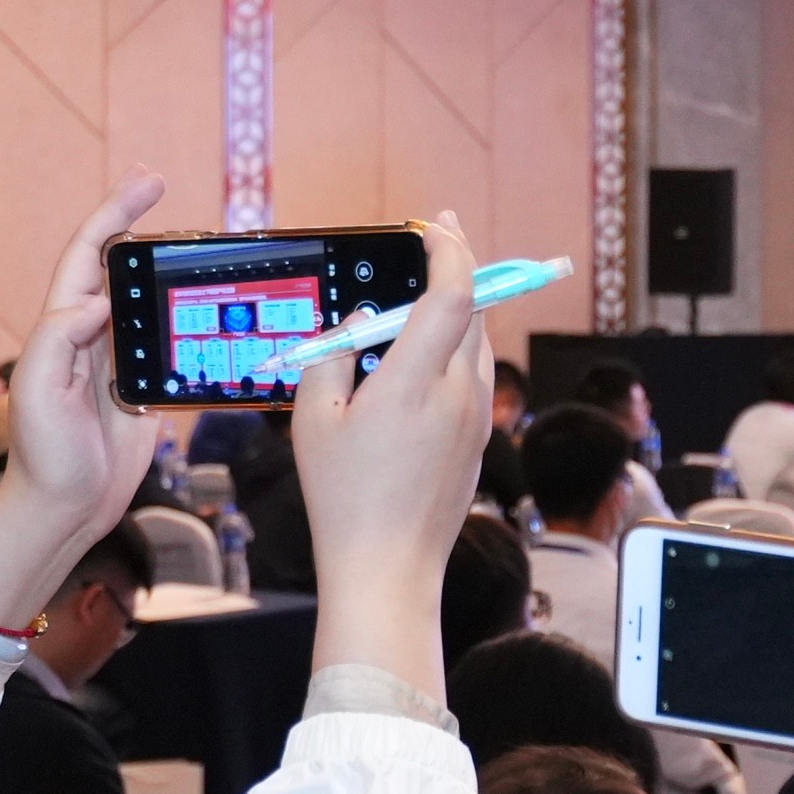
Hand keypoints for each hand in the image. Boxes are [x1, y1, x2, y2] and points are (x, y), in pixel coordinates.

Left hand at [0, 177, 163, 640]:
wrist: (62, 509)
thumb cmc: (41, 455)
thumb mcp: (38, 389)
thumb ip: (60, 337)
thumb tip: (100, 298)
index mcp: (62, 326)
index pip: (88, 253)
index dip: (115, 213)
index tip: (148, 183)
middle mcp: (90, 336)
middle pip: (119, 266)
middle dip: (139, 224)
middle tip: (164, 188)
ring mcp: (118, 363)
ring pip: (147, 300)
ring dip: (170, 271)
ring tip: (199, 245)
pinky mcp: (143, 391)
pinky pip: (168, 345)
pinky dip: (189, 322)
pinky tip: (211, 312)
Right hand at [288, 218, 490, 703]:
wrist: (389, 569)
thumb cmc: (344, 500)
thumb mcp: (314, 420)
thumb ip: (332, 356)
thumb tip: (357, 322)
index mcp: (416, 384)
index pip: (453, 294)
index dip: (449, 250)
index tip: (432, 224)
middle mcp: (459, 395)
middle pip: (474, 309)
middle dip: (457, 264)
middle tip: (432, 237)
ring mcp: (476, 418)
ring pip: (478, 342)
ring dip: (458, 308)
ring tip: (422, 293)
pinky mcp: (479, 439)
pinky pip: (475, 375)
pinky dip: (456, 348)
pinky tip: (424, 354)